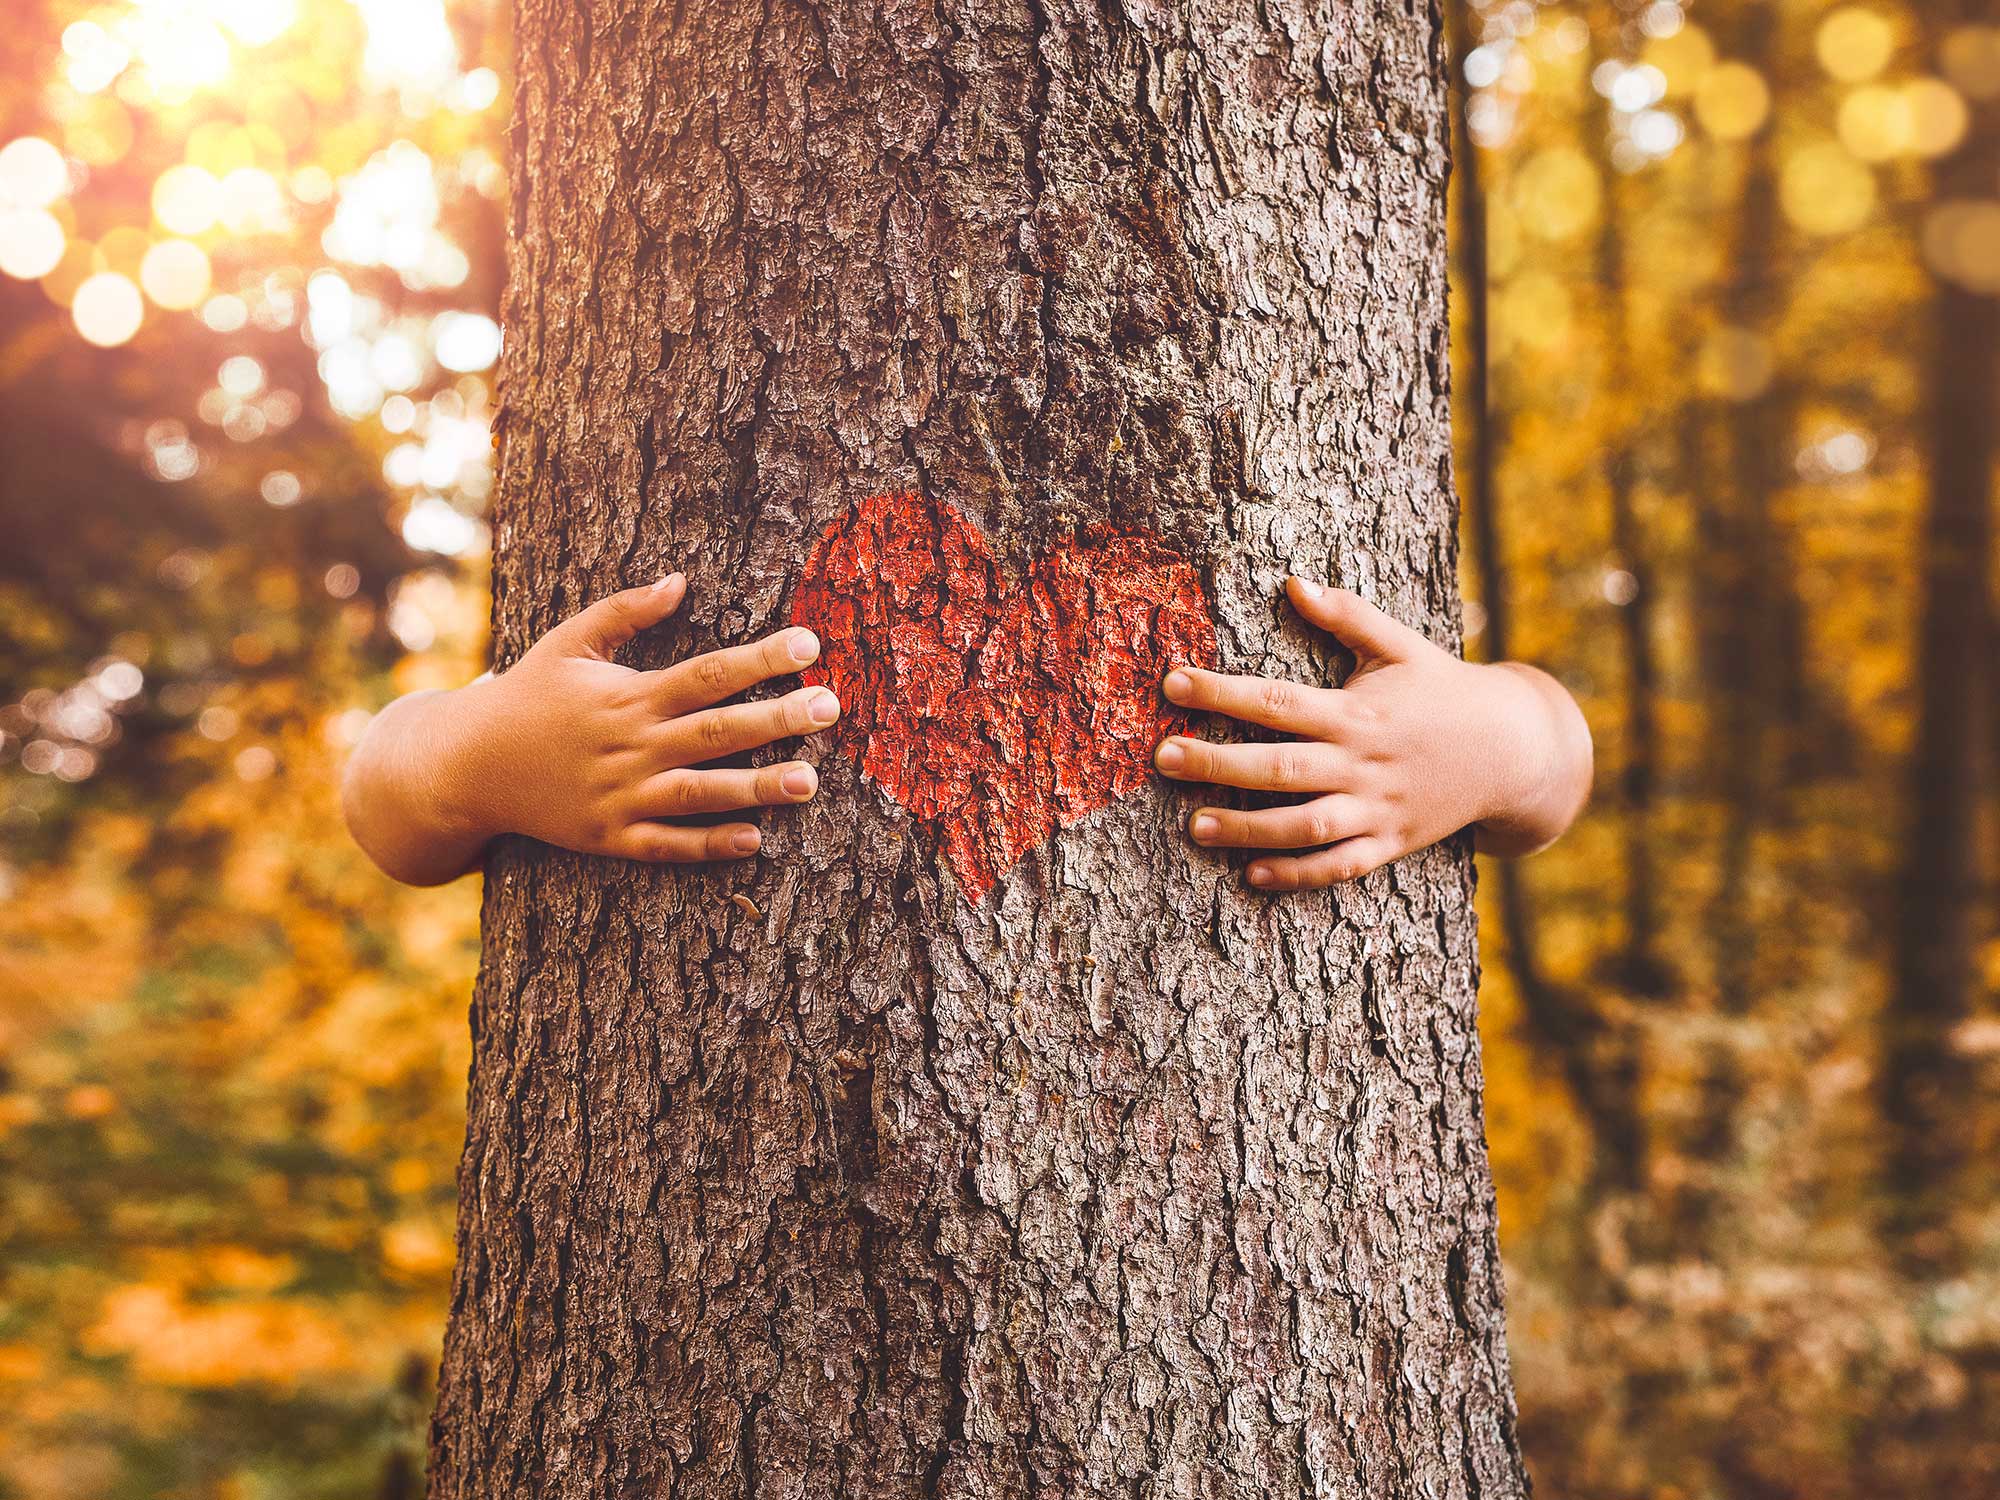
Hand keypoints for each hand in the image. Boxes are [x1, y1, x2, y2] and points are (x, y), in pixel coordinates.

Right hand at [342, 573, 840, 883]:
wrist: (467, 766)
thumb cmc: (528, 695)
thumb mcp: (569, 641)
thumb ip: (626, 612)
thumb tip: (681, 580)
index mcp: (627, 695)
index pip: (707, 673)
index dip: (760, 659)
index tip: (811, 644)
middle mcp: (629, 746)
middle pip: (715, 732)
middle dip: (777, 720)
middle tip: (832, 708)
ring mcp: (620, 796)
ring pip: (700, 793)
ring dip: (756, 788)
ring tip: (811, 782)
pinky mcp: (610, 838)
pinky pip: (666, 845)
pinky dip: (707, 844)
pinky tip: (754, 840)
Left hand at [1153, 577, 1591, 890]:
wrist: (1515, 749)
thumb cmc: (1445, 689)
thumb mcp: (1400, 645)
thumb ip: (1346, 615)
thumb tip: (1294, 581)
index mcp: (1357, 710)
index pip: (1277, 700)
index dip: (1221, 691)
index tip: (1172, 682)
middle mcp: (1363, 763)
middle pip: (1280, 767)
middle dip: (1218, 763)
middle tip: (1163, 757)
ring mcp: (1378, 809)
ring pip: (1304, 825)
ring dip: (1248, 828)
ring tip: (1195, 826)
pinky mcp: (1391, 844)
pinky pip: (1339, 866)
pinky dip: (1298, 874)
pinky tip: (1253, 874)